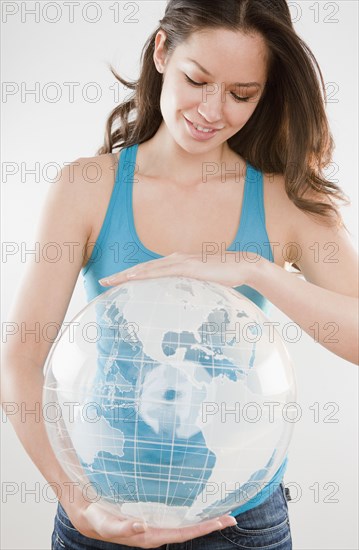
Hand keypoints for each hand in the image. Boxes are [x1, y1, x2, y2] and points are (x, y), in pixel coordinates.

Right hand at [61, 492, 236, 547]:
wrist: (89, 516)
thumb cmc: (98, 519)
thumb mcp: (107, 523)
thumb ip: (123, 528)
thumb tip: (142, 526)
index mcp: (149, 535)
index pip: (182, 533)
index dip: (202, 527)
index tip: (221, 522)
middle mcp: (156, 533)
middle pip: (189, 530)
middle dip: (210, 525)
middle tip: (231, 517)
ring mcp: (155, 527)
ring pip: (184, 526)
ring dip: (202, 521)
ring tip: (221, 516)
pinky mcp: (152, 520)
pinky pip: (176, 519)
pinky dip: (190, 516)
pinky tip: (198, 512)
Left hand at [99, 250, 261, 287]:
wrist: (242, 266)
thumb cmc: (224, 276)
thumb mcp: (202, 284)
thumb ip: (189, 288)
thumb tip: (181, 300)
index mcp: (177, 263)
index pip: (149, 270)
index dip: (130, 276)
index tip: (115, 282)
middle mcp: (175, 259)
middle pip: (142, 268)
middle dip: (122, 275)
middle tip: (103, 283)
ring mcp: (180, 261)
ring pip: (148, 268)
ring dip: (128, 274)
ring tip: (112, 281)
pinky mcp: (188, 266)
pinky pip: (163, 271)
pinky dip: (146, 273)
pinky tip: (135, 277)